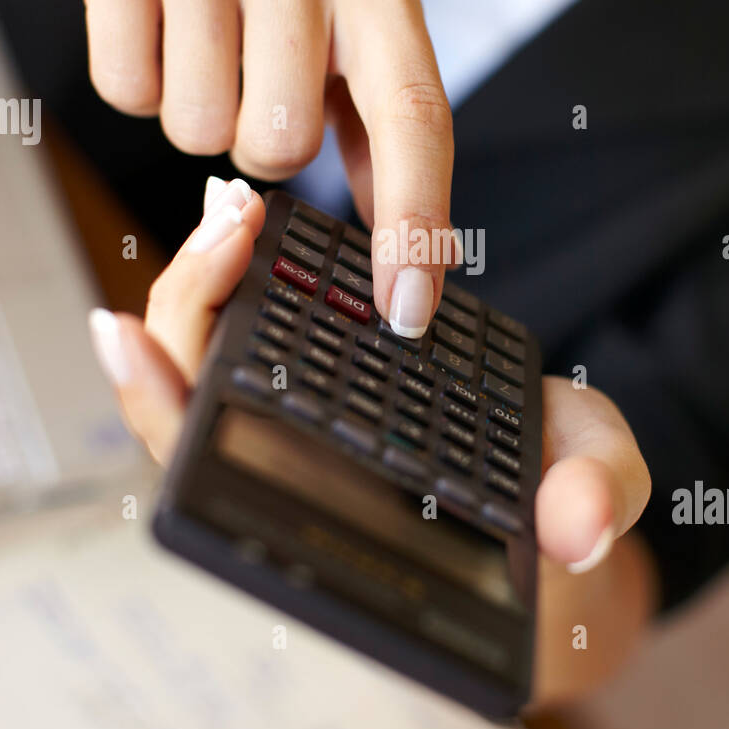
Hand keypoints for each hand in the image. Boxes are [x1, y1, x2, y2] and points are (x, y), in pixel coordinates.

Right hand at [68, 0, 452, 336]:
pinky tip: (159, 29)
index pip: (414, 116)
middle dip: (263, 146)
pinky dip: (140, 86)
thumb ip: (387, 134)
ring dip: (200, 116)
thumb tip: (420, 251)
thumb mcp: (355, 29)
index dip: (413, 222)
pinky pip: (128, 94)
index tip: (408, 308)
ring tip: (208, 49)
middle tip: (256, 85)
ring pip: (199, 131)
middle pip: (282, 145)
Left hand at [89, 179, 653, 704]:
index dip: (163, 413)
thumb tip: (581, 522)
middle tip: (229, 223)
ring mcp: (297, 420)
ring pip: (202, 361)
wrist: (561, 471)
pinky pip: (242, 333)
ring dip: (203, 281)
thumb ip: (597, 500)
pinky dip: (232, 276)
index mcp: (336, 521)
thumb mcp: (599, 485)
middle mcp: (294, 471)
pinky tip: (239, 221)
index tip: (129, 337)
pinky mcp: (316, 372)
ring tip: (235, 206)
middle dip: (184, 311)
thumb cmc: (563, 489)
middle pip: (185, 405)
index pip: (213, 485)